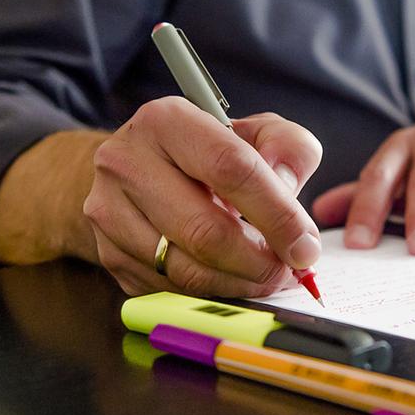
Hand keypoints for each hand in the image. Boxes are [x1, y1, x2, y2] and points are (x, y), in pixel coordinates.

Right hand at [82, 97, 322, 296]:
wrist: (138, 170)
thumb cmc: (207, 152)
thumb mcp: (256, 133)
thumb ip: (289, 149)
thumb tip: (288, 189)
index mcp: (166, 121)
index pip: (231, 169)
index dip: (277, 214)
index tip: (306, 246)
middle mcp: (126, 163)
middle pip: (204, 229)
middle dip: (259, 261)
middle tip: (290, 272)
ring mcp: (109, 212)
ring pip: (185, 269)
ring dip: (238, 283)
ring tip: (266, 276)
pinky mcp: (107, 253)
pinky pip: (168, 289)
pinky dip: (209, 293)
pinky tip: (231, 279)